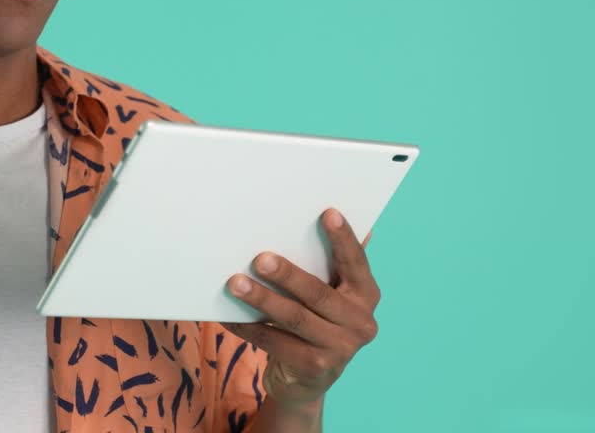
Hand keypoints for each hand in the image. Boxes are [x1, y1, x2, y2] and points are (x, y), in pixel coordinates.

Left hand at [222, 209, 379, 408]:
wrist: (308, 381)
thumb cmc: (317, 321)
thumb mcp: (332, 294)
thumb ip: (333, 264)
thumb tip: (339, 218)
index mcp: (367, 295)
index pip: (356, 263)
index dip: (343, 238)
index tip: (327, 213)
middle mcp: (361, 322)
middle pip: (318, 294)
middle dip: (288, 275)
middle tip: (260, 259)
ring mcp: (341, 349)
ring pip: (295, 318)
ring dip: (262, 299)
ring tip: (236, 284)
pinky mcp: (315, 368)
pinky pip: (275, 342)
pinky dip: (249, 327)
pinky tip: (228, 315)